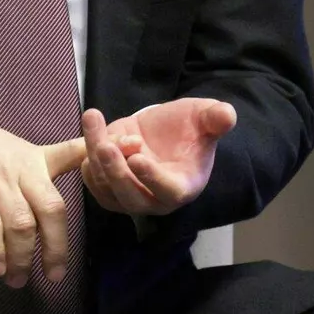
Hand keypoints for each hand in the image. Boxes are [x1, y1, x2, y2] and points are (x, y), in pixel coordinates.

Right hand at [0, 97, 88, 287]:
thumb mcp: (13, 149)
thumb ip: (41, 166)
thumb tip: (62, 192)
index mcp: (33, 160)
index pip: (68, 176)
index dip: (85, 200)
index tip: (73, 243)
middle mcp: (19, 170)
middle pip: (51, 210)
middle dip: (56, 248)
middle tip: (53, 274)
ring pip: (21, 224)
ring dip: (22, 257)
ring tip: (16, 278)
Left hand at [80, 97, 237, 216]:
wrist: (165, 131)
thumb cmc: (189, 128)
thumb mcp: (205, 118)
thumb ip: (216, 119)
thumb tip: (227, 115)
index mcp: (183, 185)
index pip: (169, 191)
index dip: (153, 178)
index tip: (138, 158)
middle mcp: (155, 199)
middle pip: (131, 197)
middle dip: (116, 172)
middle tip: (106, 146)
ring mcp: (129, 197)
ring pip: (106, 188)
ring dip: (96, 158)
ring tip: (94, 122)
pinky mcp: (108, 188)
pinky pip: (93, 181)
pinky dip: (86, 158)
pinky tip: (90, 131)